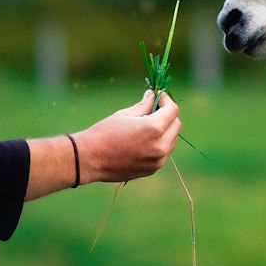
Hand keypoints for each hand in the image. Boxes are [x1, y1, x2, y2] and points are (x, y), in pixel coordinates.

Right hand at [25, 90, 180, 199]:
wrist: (90, 159)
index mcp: (154, 128)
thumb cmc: (105, 133)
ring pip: (171, 140)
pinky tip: (142, 140)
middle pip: (176, 125)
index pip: (173, 110)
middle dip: (168, 115)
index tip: (159, 97)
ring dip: (165, 130)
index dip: (167, 100)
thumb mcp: (125, 114)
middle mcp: (160, 146)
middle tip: (153, 109)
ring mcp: (158, 160)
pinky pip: (163, 152)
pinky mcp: (153, 169)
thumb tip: (153, 96)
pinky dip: (158, 144)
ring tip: (146, 126)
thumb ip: (144, 105)